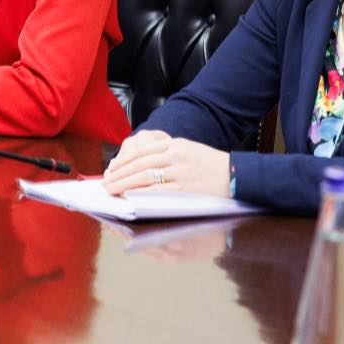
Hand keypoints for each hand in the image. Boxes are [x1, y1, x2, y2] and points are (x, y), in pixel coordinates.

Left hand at [101, 129, 230, 197]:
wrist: (236, 176)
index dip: (124, 161)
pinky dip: (141, 195)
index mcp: (176, 145)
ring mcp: (180, 173)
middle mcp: (176, 157)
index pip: (142, 152)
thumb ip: (168, 153)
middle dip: (120, 174)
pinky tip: (130, 197)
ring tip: (113, 190)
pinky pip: (157, 192)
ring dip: (125, 184)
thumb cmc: (211, 166)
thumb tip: (143, 162)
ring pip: (145, 178)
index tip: (112, 169)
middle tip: (106, 182)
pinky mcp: (184, 189)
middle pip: (140, 164)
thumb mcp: (189, 150)